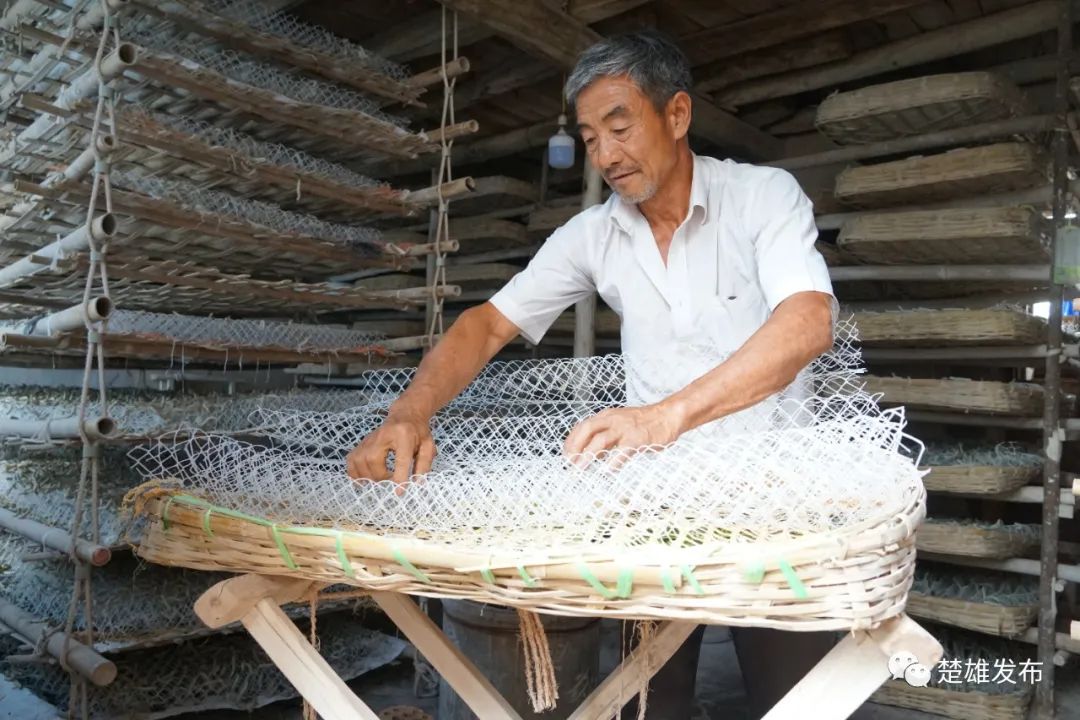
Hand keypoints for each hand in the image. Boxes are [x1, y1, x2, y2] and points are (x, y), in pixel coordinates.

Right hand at [346, 407, 435, 491]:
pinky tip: (364, 478)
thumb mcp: (428, 446)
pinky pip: (351, 460)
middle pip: (372, 459)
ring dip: (367, 476)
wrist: (405, 415)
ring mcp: (369, 438)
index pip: (400, 458)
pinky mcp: (362, 443)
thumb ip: (424, 465)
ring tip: (379, 479)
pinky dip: (355, 473)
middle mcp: (383, 434)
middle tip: (390, 480)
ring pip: (359, 460)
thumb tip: (416, 484)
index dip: (399, 477)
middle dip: (380, 476)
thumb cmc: (418, 432)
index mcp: (404, 434)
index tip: (399, 492)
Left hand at [562, 404, 684, 466]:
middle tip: (569, 463)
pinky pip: (622, 451)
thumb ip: (605, 439)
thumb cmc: (643, 424)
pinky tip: (607, 471)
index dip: (571, 441)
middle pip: (587, 429)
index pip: (582, 426)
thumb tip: (590, 455)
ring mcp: (625, 429)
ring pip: (600, 440)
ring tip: (580, 468)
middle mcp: (612, 420)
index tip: (566, 455)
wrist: (668, 416)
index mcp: (606, 416)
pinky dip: (613, 462)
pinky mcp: (637, 438)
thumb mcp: (620, 426)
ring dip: (588, 455)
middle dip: (575, 447)